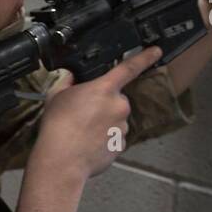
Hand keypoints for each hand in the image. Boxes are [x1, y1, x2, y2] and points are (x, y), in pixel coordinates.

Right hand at [31, 46, 162, 180]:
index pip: (129, 67)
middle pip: (115, 99)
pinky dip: (103, 139)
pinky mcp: (120, 145)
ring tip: (81, 131)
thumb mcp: (56, 95)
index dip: (144, 57)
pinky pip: (114, 137)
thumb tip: (71, 78)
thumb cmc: (58, 128)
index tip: (155, 51)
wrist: (62, 160)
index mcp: (104, 89)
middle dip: (102, 104)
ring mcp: (121, 126)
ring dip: (102, 123)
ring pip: (115, 120)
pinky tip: (87, 142)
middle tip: (82, 114)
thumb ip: (68, 82)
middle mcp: (118, 106)